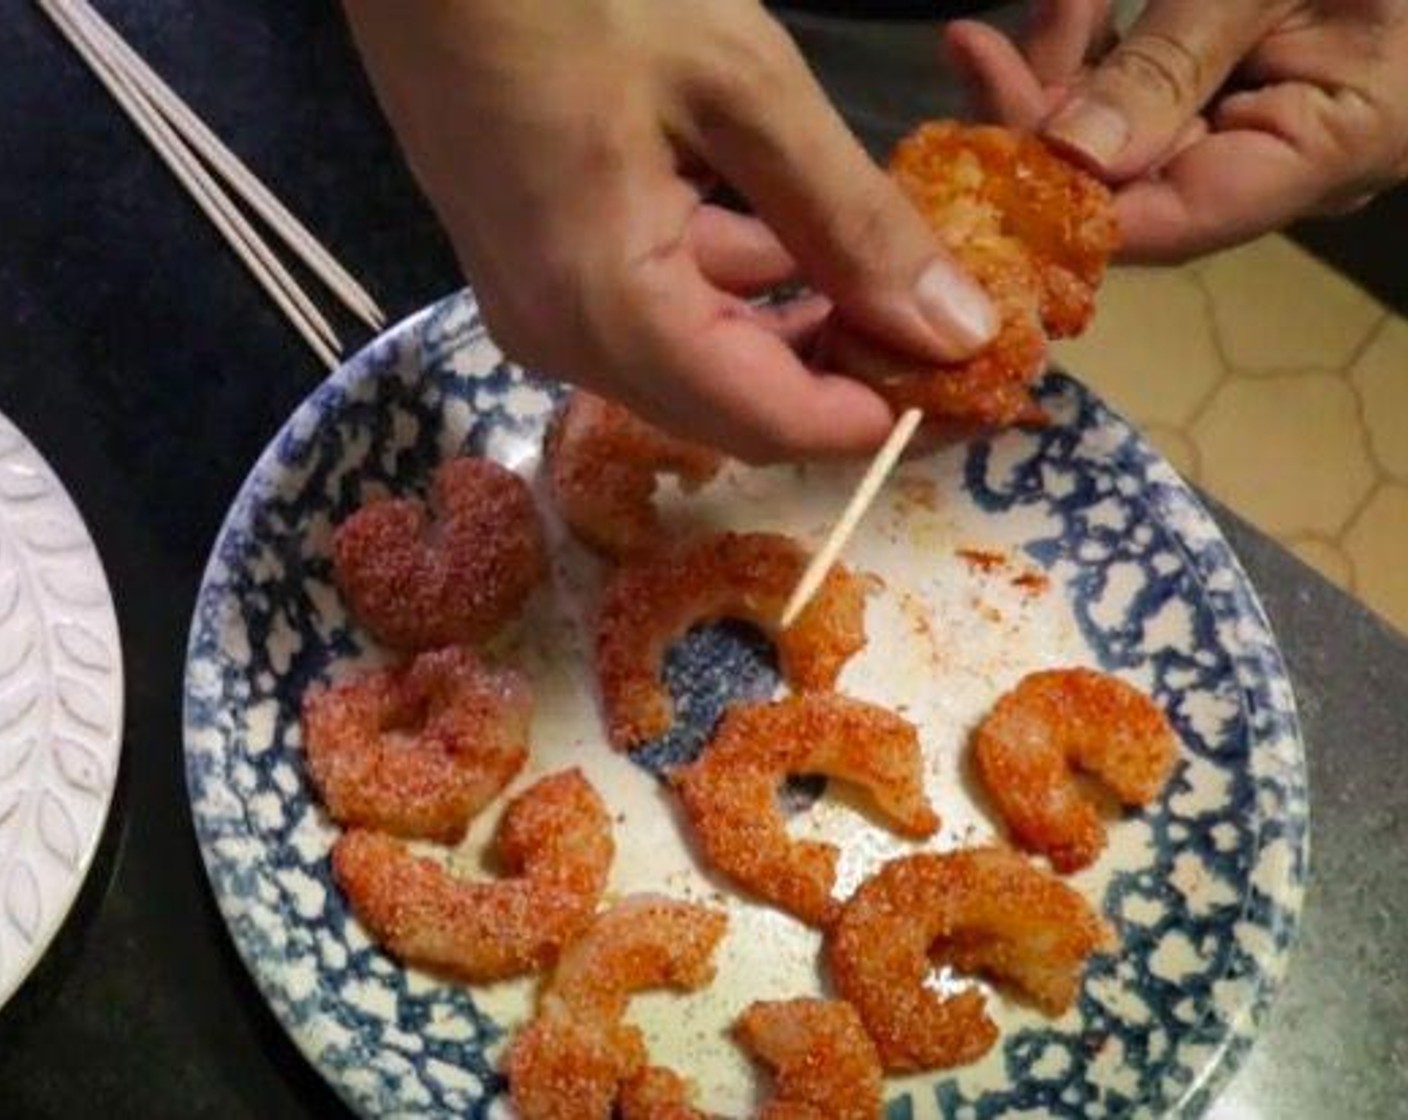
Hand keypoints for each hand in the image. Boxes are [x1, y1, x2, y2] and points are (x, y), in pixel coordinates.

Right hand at [342, 0, 997, 460]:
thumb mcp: (741, 86)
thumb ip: (852, 220)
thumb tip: (955, 330)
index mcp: (608, 312)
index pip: (770, 423)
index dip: (879, 418)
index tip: (969, 388)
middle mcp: (563, 342)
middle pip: (732, 408)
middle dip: (844, 377)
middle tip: (941, 326)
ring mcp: (537, 309)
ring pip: (697, 363)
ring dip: (795, 329)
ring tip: (885, 271)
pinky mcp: (533, 270)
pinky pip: (653, 315)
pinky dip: (734, 288)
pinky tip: (788, 233)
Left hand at [948, 0, 1407, 261]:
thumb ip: (1172, 64)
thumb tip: (1073, 156)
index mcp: (1328, 151)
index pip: (1173, 221)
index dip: (1069, 206)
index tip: (984, 165)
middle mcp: (1290, 162)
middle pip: (1135, 180)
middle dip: (1046, 119)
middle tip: (975, 54)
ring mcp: (1265, 122)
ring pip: (1129, 133)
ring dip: (1062, 72)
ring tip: (1015, 18)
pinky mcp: (1241, 82)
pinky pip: (1152, 89)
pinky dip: (1100, 49)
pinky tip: (1062, 10)